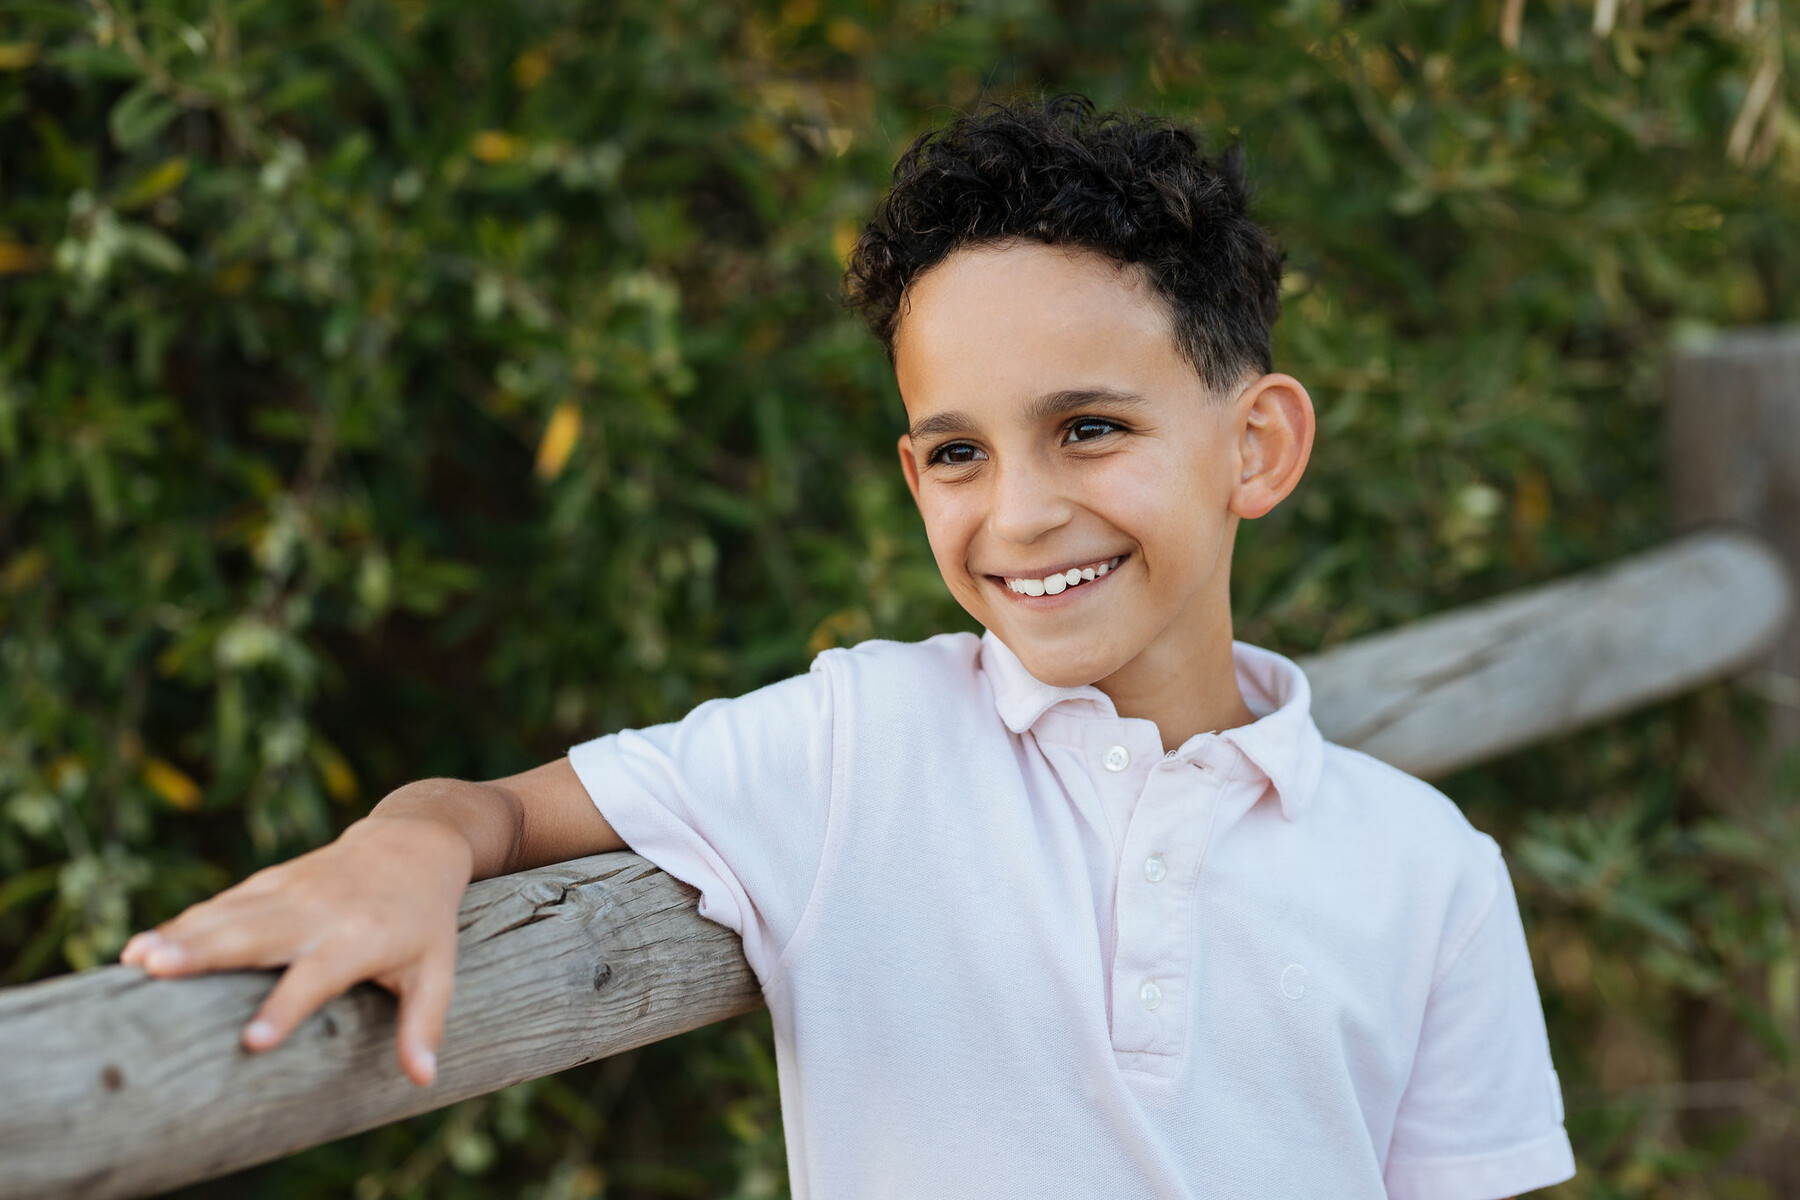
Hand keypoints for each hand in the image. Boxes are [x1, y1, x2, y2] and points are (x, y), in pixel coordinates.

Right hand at [118, 813, 474, 1086]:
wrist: (413, 845)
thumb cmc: (424, 922)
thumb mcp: (436, 971)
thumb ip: (423, 1023)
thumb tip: (423, 1078)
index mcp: (363, 938)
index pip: (321, 975)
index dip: (289, 1007)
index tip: (253, 1041)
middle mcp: (322, 911)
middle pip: (258, 934)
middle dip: (207, 953)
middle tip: (157, 972)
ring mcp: (294, 890)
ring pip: (231, 914)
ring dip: (181, 935)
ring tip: (135, 960)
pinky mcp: (273, 879)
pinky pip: (224, 903)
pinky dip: (184, 922)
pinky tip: (143, 946)